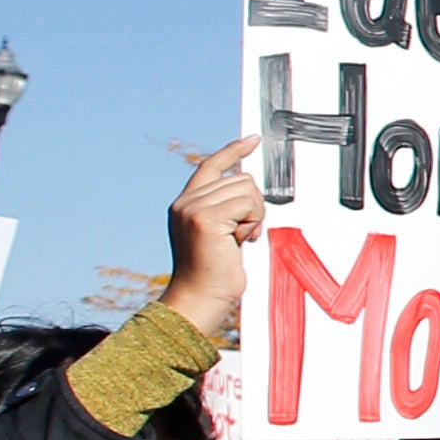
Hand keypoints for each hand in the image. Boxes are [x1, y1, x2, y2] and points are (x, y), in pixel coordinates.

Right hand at [162, 139, 268, 339]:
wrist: (199, 298)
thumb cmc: (214, 273)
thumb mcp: (219, 233)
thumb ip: (226, 209)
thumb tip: (249, 188)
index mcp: (186, 204)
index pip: (210, 166)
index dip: (232, 151)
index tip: (253, 141)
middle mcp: (185, 202)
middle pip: (240, 178)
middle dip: (253, 205)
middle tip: (244, 233)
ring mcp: (193, 209)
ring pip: (247, 189)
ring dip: (253, 216)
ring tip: (239, 239)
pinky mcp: (205, 219)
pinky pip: (248, 204)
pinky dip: (252, 222)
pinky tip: (241, 241)